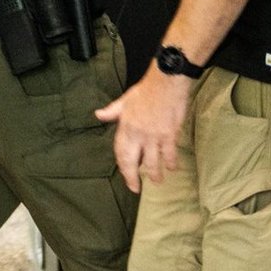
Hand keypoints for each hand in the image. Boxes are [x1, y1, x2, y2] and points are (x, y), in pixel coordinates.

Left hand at [94, 65, 192, 192]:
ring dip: (155, 174)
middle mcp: (138, 134)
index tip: (126, 176)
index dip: (123, 167)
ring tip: (158, 181)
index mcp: (125, 126)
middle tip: (136, 189)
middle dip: (133, 178)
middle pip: (133, 162)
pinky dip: (171, 162)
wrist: (166, 82)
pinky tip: (172, 168)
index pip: (120, 152)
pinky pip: (169, 154)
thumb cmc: (146, 90)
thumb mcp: (124, 100)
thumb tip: (98, 115)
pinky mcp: (169, 134)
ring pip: (153, 162)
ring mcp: (154, 136)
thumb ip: (112, 111)